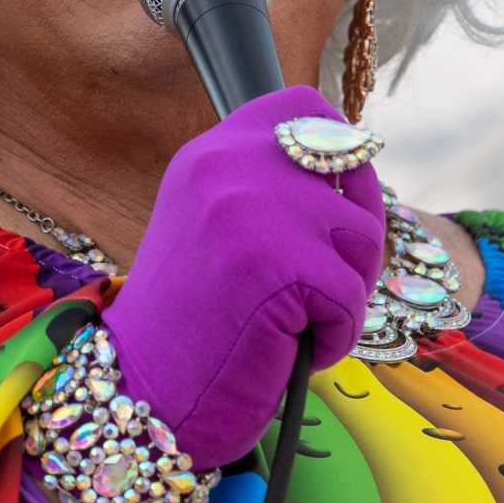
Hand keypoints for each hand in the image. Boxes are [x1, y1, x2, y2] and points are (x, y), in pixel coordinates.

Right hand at [102, 85, 385, 468]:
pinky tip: (291, 350)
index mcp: (210, 152)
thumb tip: (357, 158)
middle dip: (353, 235)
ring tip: (297, 322)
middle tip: (320, 287)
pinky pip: (351, 297)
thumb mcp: (217, 226)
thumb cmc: (191, 324)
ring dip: (347, 291)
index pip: (304, 108)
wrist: (141, 394)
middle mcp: (226, 165)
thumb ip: (268, 187)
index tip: (338, 199)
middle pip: (350, 172)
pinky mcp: (276, 266)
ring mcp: (250, 210)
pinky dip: (336, 336)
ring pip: (361, 236)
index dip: (340, 150)